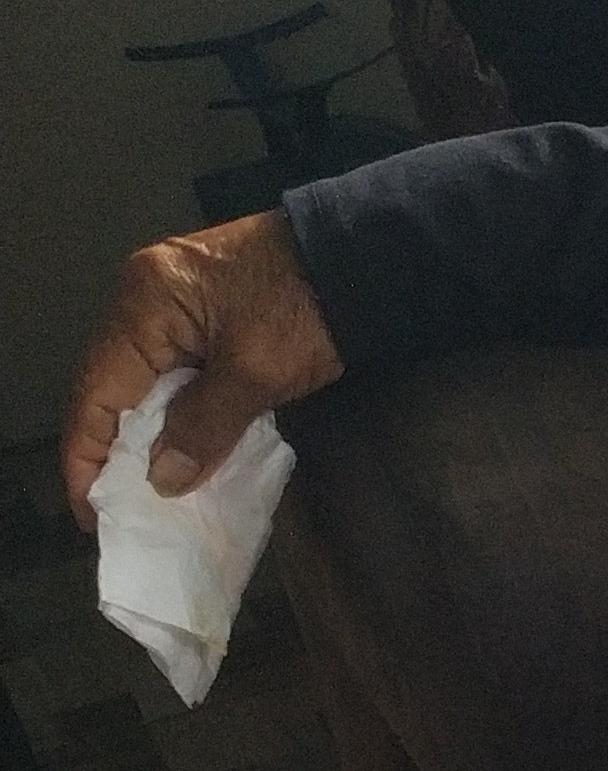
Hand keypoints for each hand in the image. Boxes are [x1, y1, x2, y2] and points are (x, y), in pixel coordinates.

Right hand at [62, 212, 343, 527]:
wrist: (357, 258)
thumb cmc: (306, 309)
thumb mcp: (256, 375)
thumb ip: (203, 428)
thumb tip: (162, 480)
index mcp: (144, 305)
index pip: (96, 392)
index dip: (86, 457)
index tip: (90, 513)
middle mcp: (141, 297)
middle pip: (108, 386)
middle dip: (110, 451)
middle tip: (117, 509)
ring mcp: (167, 301)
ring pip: (138, 382)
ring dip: (142, 435)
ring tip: (143, 491)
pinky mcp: (196, 311)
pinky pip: (167, 370)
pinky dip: (170, 412)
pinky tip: (177, 450)